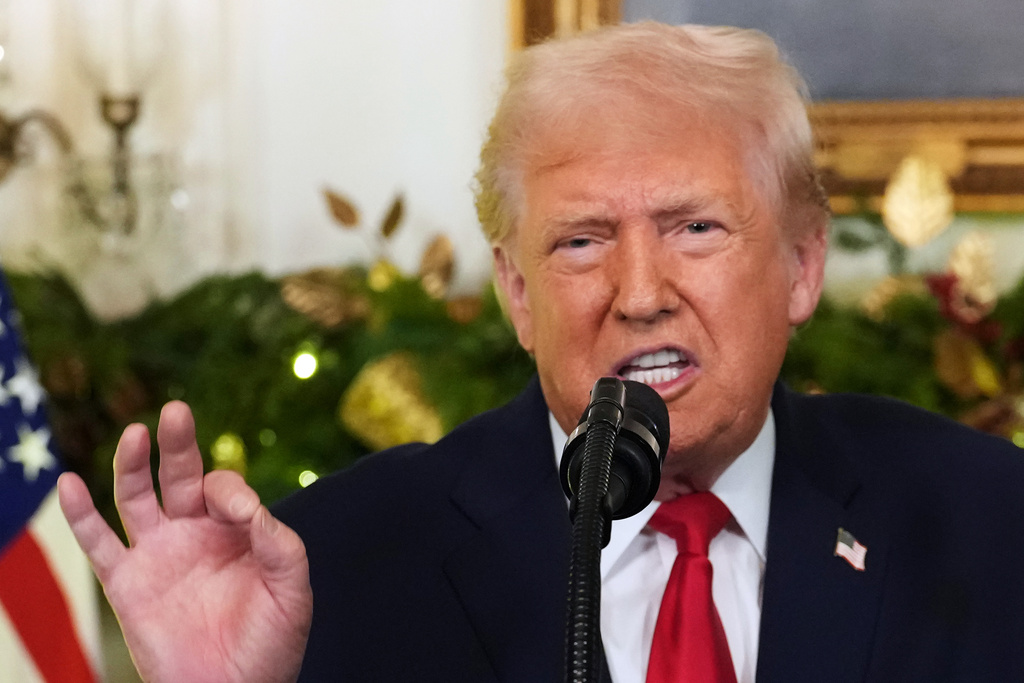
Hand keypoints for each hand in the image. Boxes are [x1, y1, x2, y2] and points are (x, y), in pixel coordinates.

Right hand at [58, 402, 312, 682]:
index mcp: (237, 530)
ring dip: (134, 464)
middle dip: (179, 443)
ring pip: (138, 497)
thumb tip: (248, 504)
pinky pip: (97, 543)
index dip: (232, 492)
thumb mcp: (291, 589)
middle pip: (182, 475)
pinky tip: (69, 483)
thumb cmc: (270, 644)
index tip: (242, 515)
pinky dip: (79, 514)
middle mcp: (195, 532)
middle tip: (177, 411)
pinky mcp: (127, 582)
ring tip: (136, 434)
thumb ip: (279, 543)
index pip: (226, 488)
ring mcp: (159, 554)